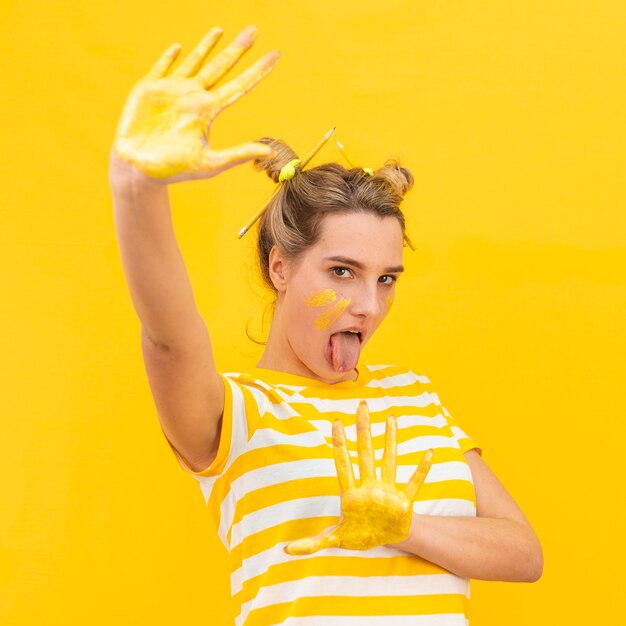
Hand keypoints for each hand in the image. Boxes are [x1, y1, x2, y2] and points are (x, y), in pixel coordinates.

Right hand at [113, 26, 278, 181]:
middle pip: (221, 67)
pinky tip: (178, 47)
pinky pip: (162, 67)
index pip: (239, 86)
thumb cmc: (176, 170)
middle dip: (237, 49)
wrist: (140, 169)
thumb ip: (238, 154)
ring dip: (207, 46)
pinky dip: (169, 56)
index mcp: (208, 111)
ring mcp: (172, 91)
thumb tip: (271, 151)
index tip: (275, 55)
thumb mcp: (211, 163)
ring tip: (221, 30)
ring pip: (195, 61)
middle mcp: (194, 97)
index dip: (257, 71)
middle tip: (254, 30)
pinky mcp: (149, 88)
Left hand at [285, 401, 433, 553]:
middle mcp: (369, 486)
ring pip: (389, 460)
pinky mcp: (404, 502)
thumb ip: (312, 543)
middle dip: (363, 430)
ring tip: (391, 418)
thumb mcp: (335, 539)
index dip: (340, 444)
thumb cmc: (359, 534)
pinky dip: (422, 470)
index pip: (343, 464)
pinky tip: (428, 453)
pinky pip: (414, 483)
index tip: (336, 422)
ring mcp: (387, 491)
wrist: (385, 540)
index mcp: (351, 494)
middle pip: (365, 453)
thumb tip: (285, 550)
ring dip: (391, 440)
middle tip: (362, 406)